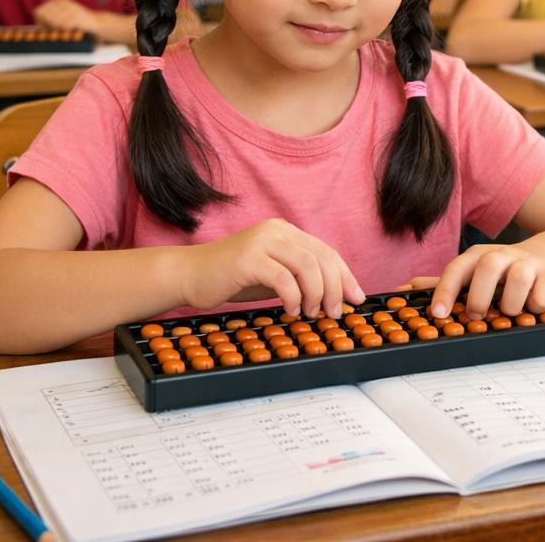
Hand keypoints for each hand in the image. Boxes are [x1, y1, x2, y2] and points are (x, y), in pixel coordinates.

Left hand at [32, 0, 100, 34]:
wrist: (97, 23)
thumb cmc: (75, 24)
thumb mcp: (60, 18)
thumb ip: (47, 20)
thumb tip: (33, 29)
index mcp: (56, 0)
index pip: (38, 12)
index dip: (41, 22)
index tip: (49, 28)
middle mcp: (62, 1)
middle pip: (44, 16)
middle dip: (48, 26)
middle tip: (57, 30)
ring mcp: (70, 7)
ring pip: (53, 21)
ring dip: (57, 29)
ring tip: (65, 29)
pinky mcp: (77, 15)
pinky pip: (63, 25)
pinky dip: (66, 30)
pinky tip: (71, 29)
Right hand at [178, 218, 364, 317]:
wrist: (188, 274)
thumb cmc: (230, 278)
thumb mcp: (271, 275)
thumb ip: (297, 278)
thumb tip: (331, 298)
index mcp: (286, 232)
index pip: (326, 251)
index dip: (345, 276)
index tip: (356, 298)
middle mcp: (277, 231)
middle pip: (322, 257)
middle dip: (335, 287)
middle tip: (334, 312)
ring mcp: (262, 241)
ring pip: (307, 265)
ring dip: (316, 293)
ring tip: (312, 313)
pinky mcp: (248, 258)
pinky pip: (283, 277)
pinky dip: (293, 297)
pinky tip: (291, 311)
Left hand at [415, 243, 544, 321]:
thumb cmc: (505, 273)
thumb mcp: (474, 276)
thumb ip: (441, 284)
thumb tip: (401, 291)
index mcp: (479, 257)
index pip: (457, 268)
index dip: (445, 290)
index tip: (438, 314)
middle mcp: (504, 255)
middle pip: (487, 265)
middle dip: (479, 295)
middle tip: (477, 315)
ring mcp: (531, 263)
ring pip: (518, 278)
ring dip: (511, 303)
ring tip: (511, 312)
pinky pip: (544, 294)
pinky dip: (538, 307)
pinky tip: (536, 308)